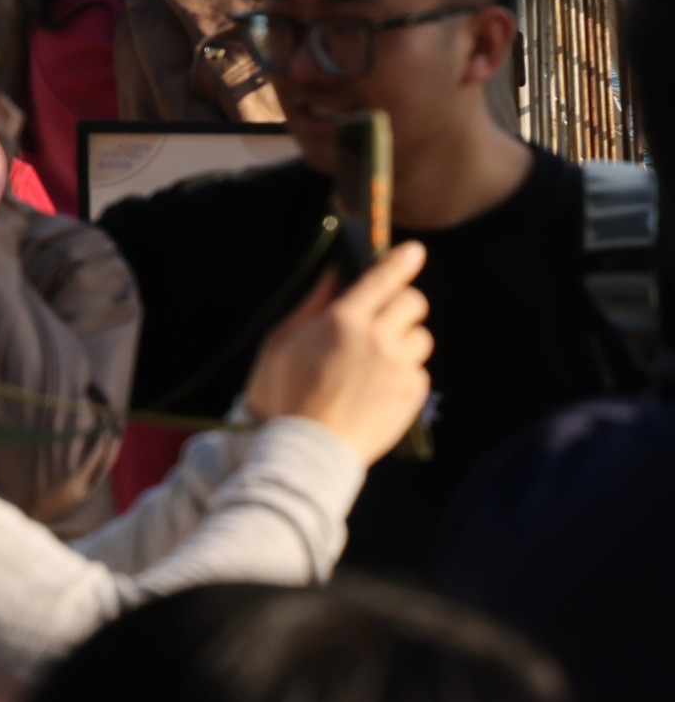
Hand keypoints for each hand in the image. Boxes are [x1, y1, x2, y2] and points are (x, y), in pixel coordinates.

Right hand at [243, 240, 434, 462]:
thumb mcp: (281, 341)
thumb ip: (312, 304)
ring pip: (420, 338)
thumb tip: (334, 275)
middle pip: (414, 304)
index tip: (414, 251)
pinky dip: (404, 372)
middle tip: (383, 317)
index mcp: (342, 321)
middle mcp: (377, 340)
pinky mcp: (412, 397)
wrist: (307, 449)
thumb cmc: (284, 392)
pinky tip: (378, 386)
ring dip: (404, 340)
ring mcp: (399, 369)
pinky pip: (420, 372)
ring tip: (377, 360)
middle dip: (402, 304)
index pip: (382, 279)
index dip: (400, 261)